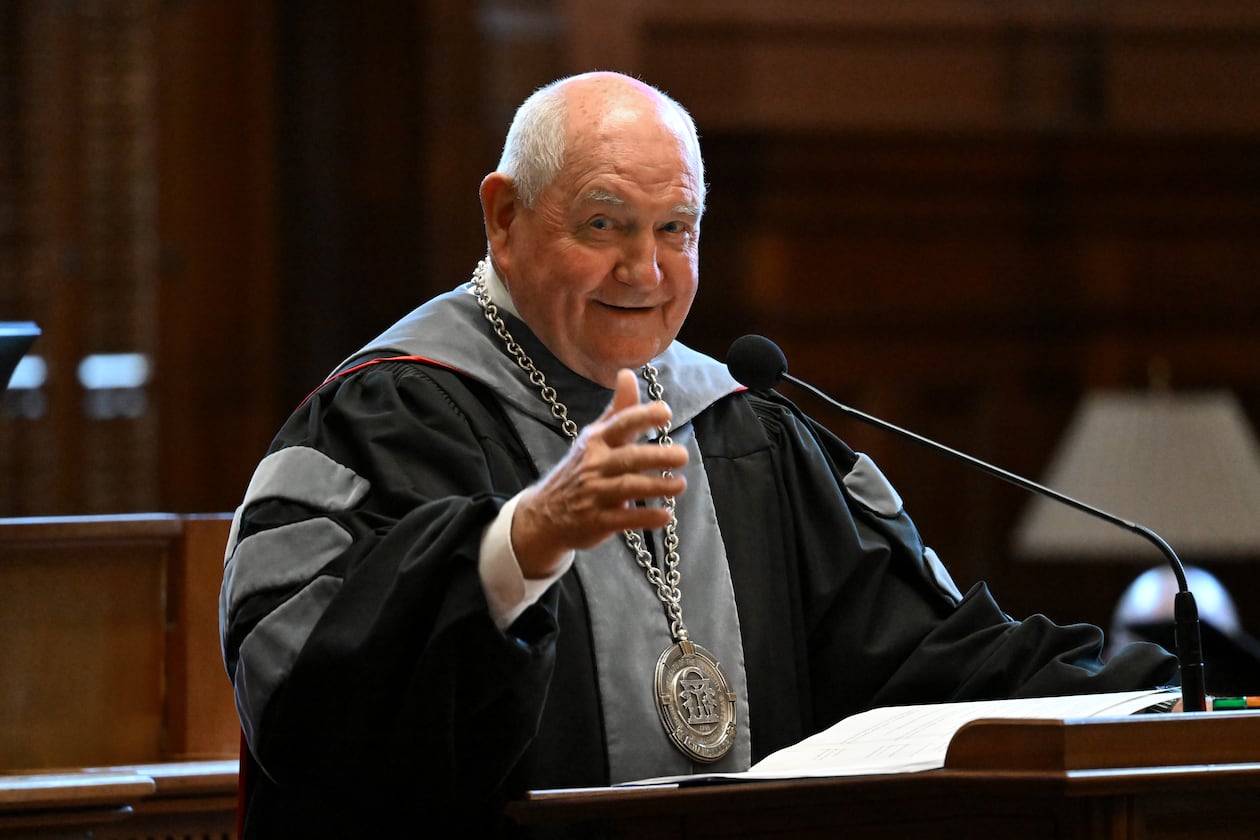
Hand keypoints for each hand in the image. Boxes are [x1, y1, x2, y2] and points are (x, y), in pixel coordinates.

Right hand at [511, 368, 687, 577]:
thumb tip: (628, 373)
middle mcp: (594, 465)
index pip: (620, 424)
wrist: (545, 513)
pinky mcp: (597, 521)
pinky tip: (665, 516)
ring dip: (656, 486)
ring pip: (628, 487)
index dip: (643, 416)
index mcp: (596, 441)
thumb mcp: (595, 437)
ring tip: (680, 484)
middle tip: (683, 455)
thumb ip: (618, 410)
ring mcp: (594, 494)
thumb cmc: (580, 469)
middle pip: (628, 458)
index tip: (666, 413)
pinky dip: (645, 518)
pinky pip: (623, 519)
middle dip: (656, 456)